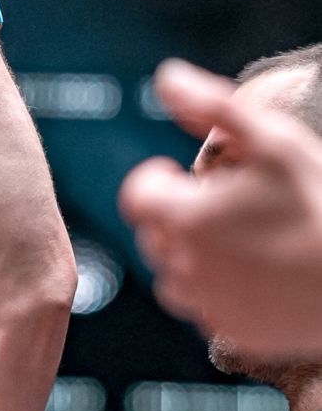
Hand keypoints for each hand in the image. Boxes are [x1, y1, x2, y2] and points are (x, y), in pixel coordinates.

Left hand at [119, 59, 321, 356]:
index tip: (188, 176)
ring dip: (195, 257)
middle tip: (231, 206)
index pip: (138, 195)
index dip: (160, 180)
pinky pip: (208, 310)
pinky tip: (263, 274)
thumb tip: (166, 77)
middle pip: (154, 236)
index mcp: (181, 219)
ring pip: (175, 276)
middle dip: (179, 217)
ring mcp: (207, 306)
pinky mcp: (233, 334)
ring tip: (246, 241)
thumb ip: (212, 106)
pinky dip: (223, 292)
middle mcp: (182, 267)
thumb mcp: (273, 140)